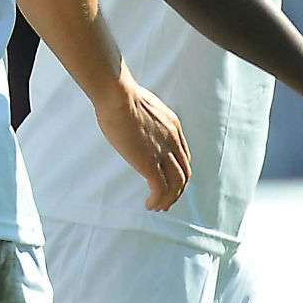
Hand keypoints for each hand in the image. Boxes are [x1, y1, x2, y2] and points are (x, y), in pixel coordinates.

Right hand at [92, 77, 191, 210]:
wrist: (118, 96)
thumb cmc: (120, 95)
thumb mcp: (141, 105)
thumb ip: (144, 117)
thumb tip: (132, 118)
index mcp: (172, 127)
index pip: (183, 156)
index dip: (178, 172)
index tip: (168, 180)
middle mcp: (173, 141)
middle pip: (184, 173)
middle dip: (177, 190)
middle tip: (166, 200)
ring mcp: (163, 153)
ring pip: (177, 184)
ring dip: (169, 199)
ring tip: (158, 207)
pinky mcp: (149, 163)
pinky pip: (160, 189)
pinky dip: (158, 200)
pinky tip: (149, 205)